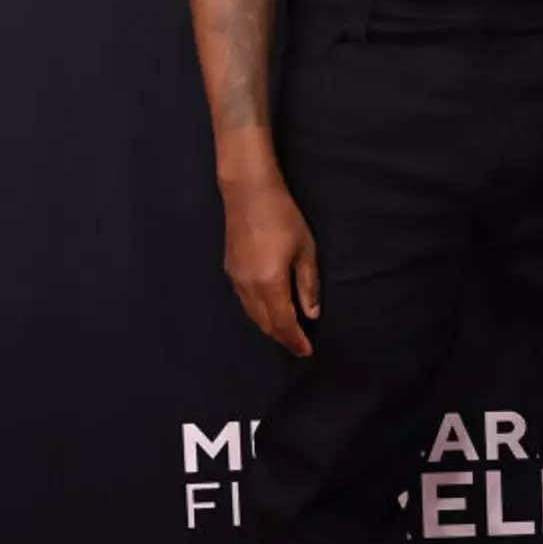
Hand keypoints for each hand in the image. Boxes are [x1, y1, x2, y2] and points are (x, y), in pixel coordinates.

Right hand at [221, 172, 319, 357]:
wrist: (248, 192)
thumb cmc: (283, 218)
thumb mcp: (305, 251)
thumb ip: (307, 285)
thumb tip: (311, 314)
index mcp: (269, 285)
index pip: (283, 323)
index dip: (294, 340)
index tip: (306, 351)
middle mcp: (248, 288)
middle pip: (265, 323)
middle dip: (282, 337)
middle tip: (298, 344)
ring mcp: (235, 280)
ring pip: (252, 314)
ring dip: (269, 325)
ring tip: (287, 331)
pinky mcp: (230, 270)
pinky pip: (245, 302)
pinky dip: (259, 312)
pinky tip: (269, 309)